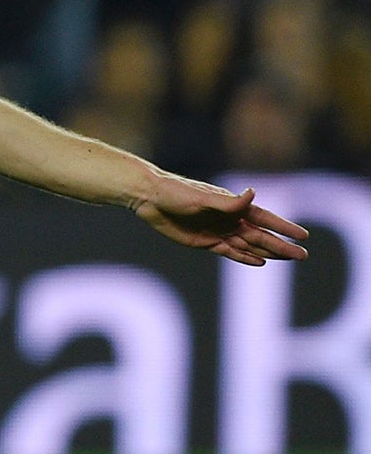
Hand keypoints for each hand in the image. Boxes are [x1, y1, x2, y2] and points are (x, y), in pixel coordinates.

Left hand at [135, 175, 309, 265]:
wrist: (149, 198)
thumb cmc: (176, 192)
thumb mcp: (202, 197)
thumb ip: (228, 201)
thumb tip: (253, 194)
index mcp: (233, 206)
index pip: (265, 219)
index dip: (284, 227)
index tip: (304, 235)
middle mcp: (229, 220)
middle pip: (261, 236)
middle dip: (282, 245)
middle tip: (303, 255)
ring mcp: (218, 231)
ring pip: (248, 245)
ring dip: (268, 252)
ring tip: (288, 258)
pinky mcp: (204, 242)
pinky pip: (230, 252)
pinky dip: (245, 257)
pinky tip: (260, 262)